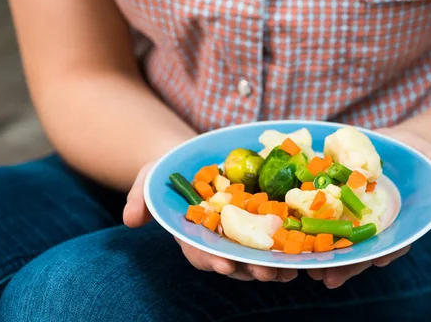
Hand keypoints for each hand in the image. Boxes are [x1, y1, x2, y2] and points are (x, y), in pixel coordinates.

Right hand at [123, 163, 298, 282]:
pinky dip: (286, 249)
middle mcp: (216, 239)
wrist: (193, 156)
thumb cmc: (170, 168)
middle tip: (266, 273)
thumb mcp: (149, 176)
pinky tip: (301, 254)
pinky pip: (272, 239)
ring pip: (255, 257)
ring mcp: (238, 233)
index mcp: (192, 233)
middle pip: (233, 260)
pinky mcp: (258, 222)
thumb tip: (129, 219)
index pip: (199, 251)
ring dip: (272, 266)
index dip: (210, 259)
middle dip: (249, 269)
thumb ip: (139, 196)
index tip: (224, 263)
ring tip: (290, 270)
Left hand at [307, 126, 430, 288]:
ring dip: (323, 252)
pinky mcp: (335, 194)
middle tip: (328, 277)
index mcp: (397, 224)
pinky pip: (319, 208)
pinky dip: (307, 220)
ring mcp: (353, 211)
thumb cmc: (425, 159)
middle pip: (359, 248)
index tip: (374, 263)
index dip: (382, 254)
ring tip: (309, 268)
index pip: (391, 244)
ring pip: (337, 236)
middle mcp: (373, 223)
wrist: (403, 143)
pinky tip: (293, 230)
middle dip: (345, 264)